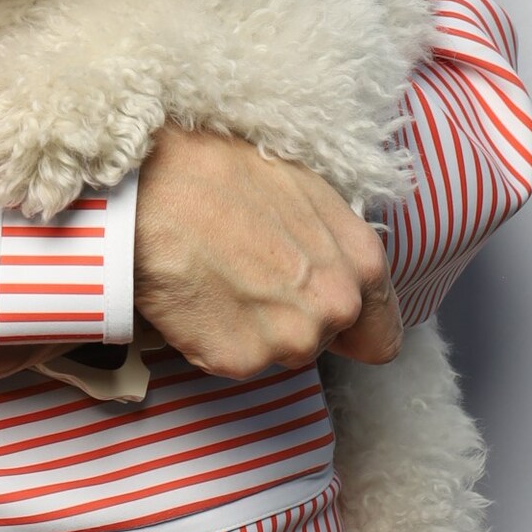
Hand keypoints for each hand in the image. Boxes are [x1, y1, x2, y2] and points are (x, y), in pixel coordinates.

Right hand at [134, 127, 400, 379]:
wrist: (150, 185)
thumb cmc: (221, 171)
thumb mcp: (304, 187)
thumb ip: (336, 242)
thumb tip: (339, 269)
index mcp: (361, 264)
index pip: (380, 335)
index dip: (352, 327)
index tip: (317, 312)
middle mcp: (335, 309)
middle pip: (322, 342)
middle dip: (291, 319)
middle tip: (248, 275)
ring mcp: (288, 340)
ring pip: (276, 353)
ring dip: (250, 328)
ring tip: (216, 276)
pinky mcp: (238, 360)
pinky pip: (231, 359)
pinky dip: (211, 336)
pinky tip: (195, 292)